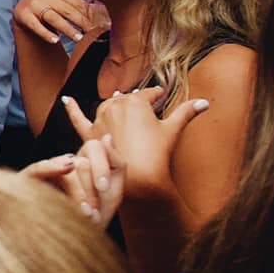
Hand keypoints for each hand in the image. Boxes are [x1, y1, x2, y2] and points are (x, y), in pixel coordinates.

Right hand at [14, 0, 95, 44]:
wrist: (23, 7)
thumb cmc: (49, 6)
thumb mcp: (62, 2)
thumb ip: (77, 5)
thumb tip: (104, 12)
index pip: (77, 3)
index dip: (89, 14)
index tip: (100, 25)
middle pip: (67, 11)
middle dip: (82, 23)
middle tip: (94, 34)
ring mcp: (34, 5)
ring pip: (54, 18)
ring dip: (68, 29)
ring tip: (79, 39)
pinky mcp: (24, 16)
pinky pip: (36, 26)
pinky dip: (46, 34)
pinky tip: (56, 41)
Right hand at [23, 135, 124, 226]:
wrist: (69, 249)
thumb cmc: (90, 222)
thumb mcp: (111, 193)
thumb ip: (116, 164)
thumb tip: (106, 137)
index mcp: (83, 163)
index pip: (94, 149)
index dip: (102, 167)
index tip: (106, 190)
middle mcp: (62, 164)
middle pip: (81, 162)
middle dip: (91, 190)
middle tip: (92, 214)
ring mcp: (45, 172)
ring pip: (66, 170)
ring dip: (78, 193)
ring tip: (83, 214)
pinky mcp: (26, 181)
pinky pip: (38, 168)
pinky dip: (52, 167)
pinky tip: (66, 168)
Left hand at [64, 86, 207, 201]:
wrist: (138, 178)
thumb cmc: (157, 153)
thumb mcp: (172, 130)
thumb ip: (187, 113)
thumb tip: (206, 102)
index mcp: (134, 102)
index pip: (148, 94)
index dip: (156, 95)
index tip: (162, 95)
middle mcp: (113, 107)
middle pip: (127, 100)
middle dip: (137, 101)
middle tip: (146, 102)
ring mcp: (100, 120)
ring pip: (107, 107)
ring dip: (115, 104)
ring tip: (120, 100)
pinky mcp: (90, 135)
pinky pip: (78, 119)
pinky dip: (72, 109)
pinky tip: (67, 100)